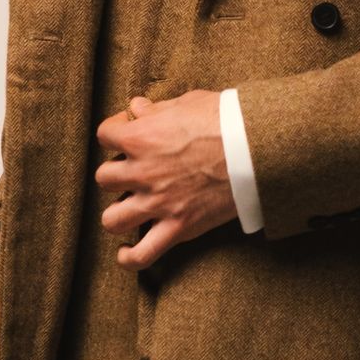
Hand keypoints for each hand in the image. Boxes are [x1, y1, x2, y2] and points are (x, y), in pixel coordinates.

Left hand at [95, 90, 237, 269]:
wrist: (255, 149)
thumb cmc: (224, 120)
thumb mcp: (187, 103)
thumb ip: (157, 109)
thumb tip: (137, 107)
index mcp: (141, 137)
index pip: (105, 135)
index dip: (114, 132)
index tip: (127, 131)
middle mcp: (142, 172)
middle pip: (104, 178)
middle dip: (117, 173)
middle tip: (134, 170)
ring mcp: (158, 204)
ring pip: (112, 219)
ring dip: (118, 212)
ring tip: (131, 206)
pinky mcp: (178, 227)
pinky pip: (141, 254)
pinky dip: (129, 256)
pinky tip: (125, 251)